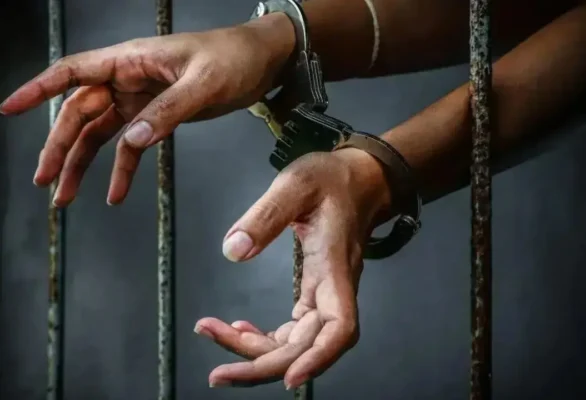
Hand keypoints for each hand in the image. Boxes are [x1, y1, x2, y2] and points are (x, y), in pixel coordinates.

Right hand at [0, 13, 294, 205]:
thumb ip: (169, 111)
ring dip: (83, 164)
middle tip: (47, 181)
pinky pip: (130, 144)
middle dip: (60, 147)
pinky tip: (116, 193)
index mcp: (131, 61)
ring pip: (100, 133)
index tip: (10, 109)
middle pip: (81, 113)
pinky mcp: (157, 115)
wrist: (262, 61)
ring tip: (67, 197)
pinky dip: (122, 169)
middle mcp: (128, 79)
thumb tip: (133, 139)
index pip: (73, 72)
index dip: (39, 90)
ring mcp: (141, 98)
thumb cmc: (234, 58)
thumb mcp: (203, 83)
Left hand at [194, 148, 392, 389]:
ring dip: (256, 351)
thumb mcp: (296, 185)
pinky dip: (264, 336)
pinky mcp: (315, 291)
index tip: (287, 379)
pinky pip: (292, 328)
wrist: (358, 181)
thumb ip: (266, 215)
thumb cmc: (332, 180)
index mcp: (334, 267)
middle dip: (262, 364)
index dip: (318, 359)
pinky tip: (238, 328)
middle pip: (306, 345)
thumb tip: (233, 252)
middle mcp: (334, 289)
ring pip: (296, 341)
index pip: (340, 327)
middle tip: (216, 372)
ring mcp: (326, 294)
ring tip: (213, 334)